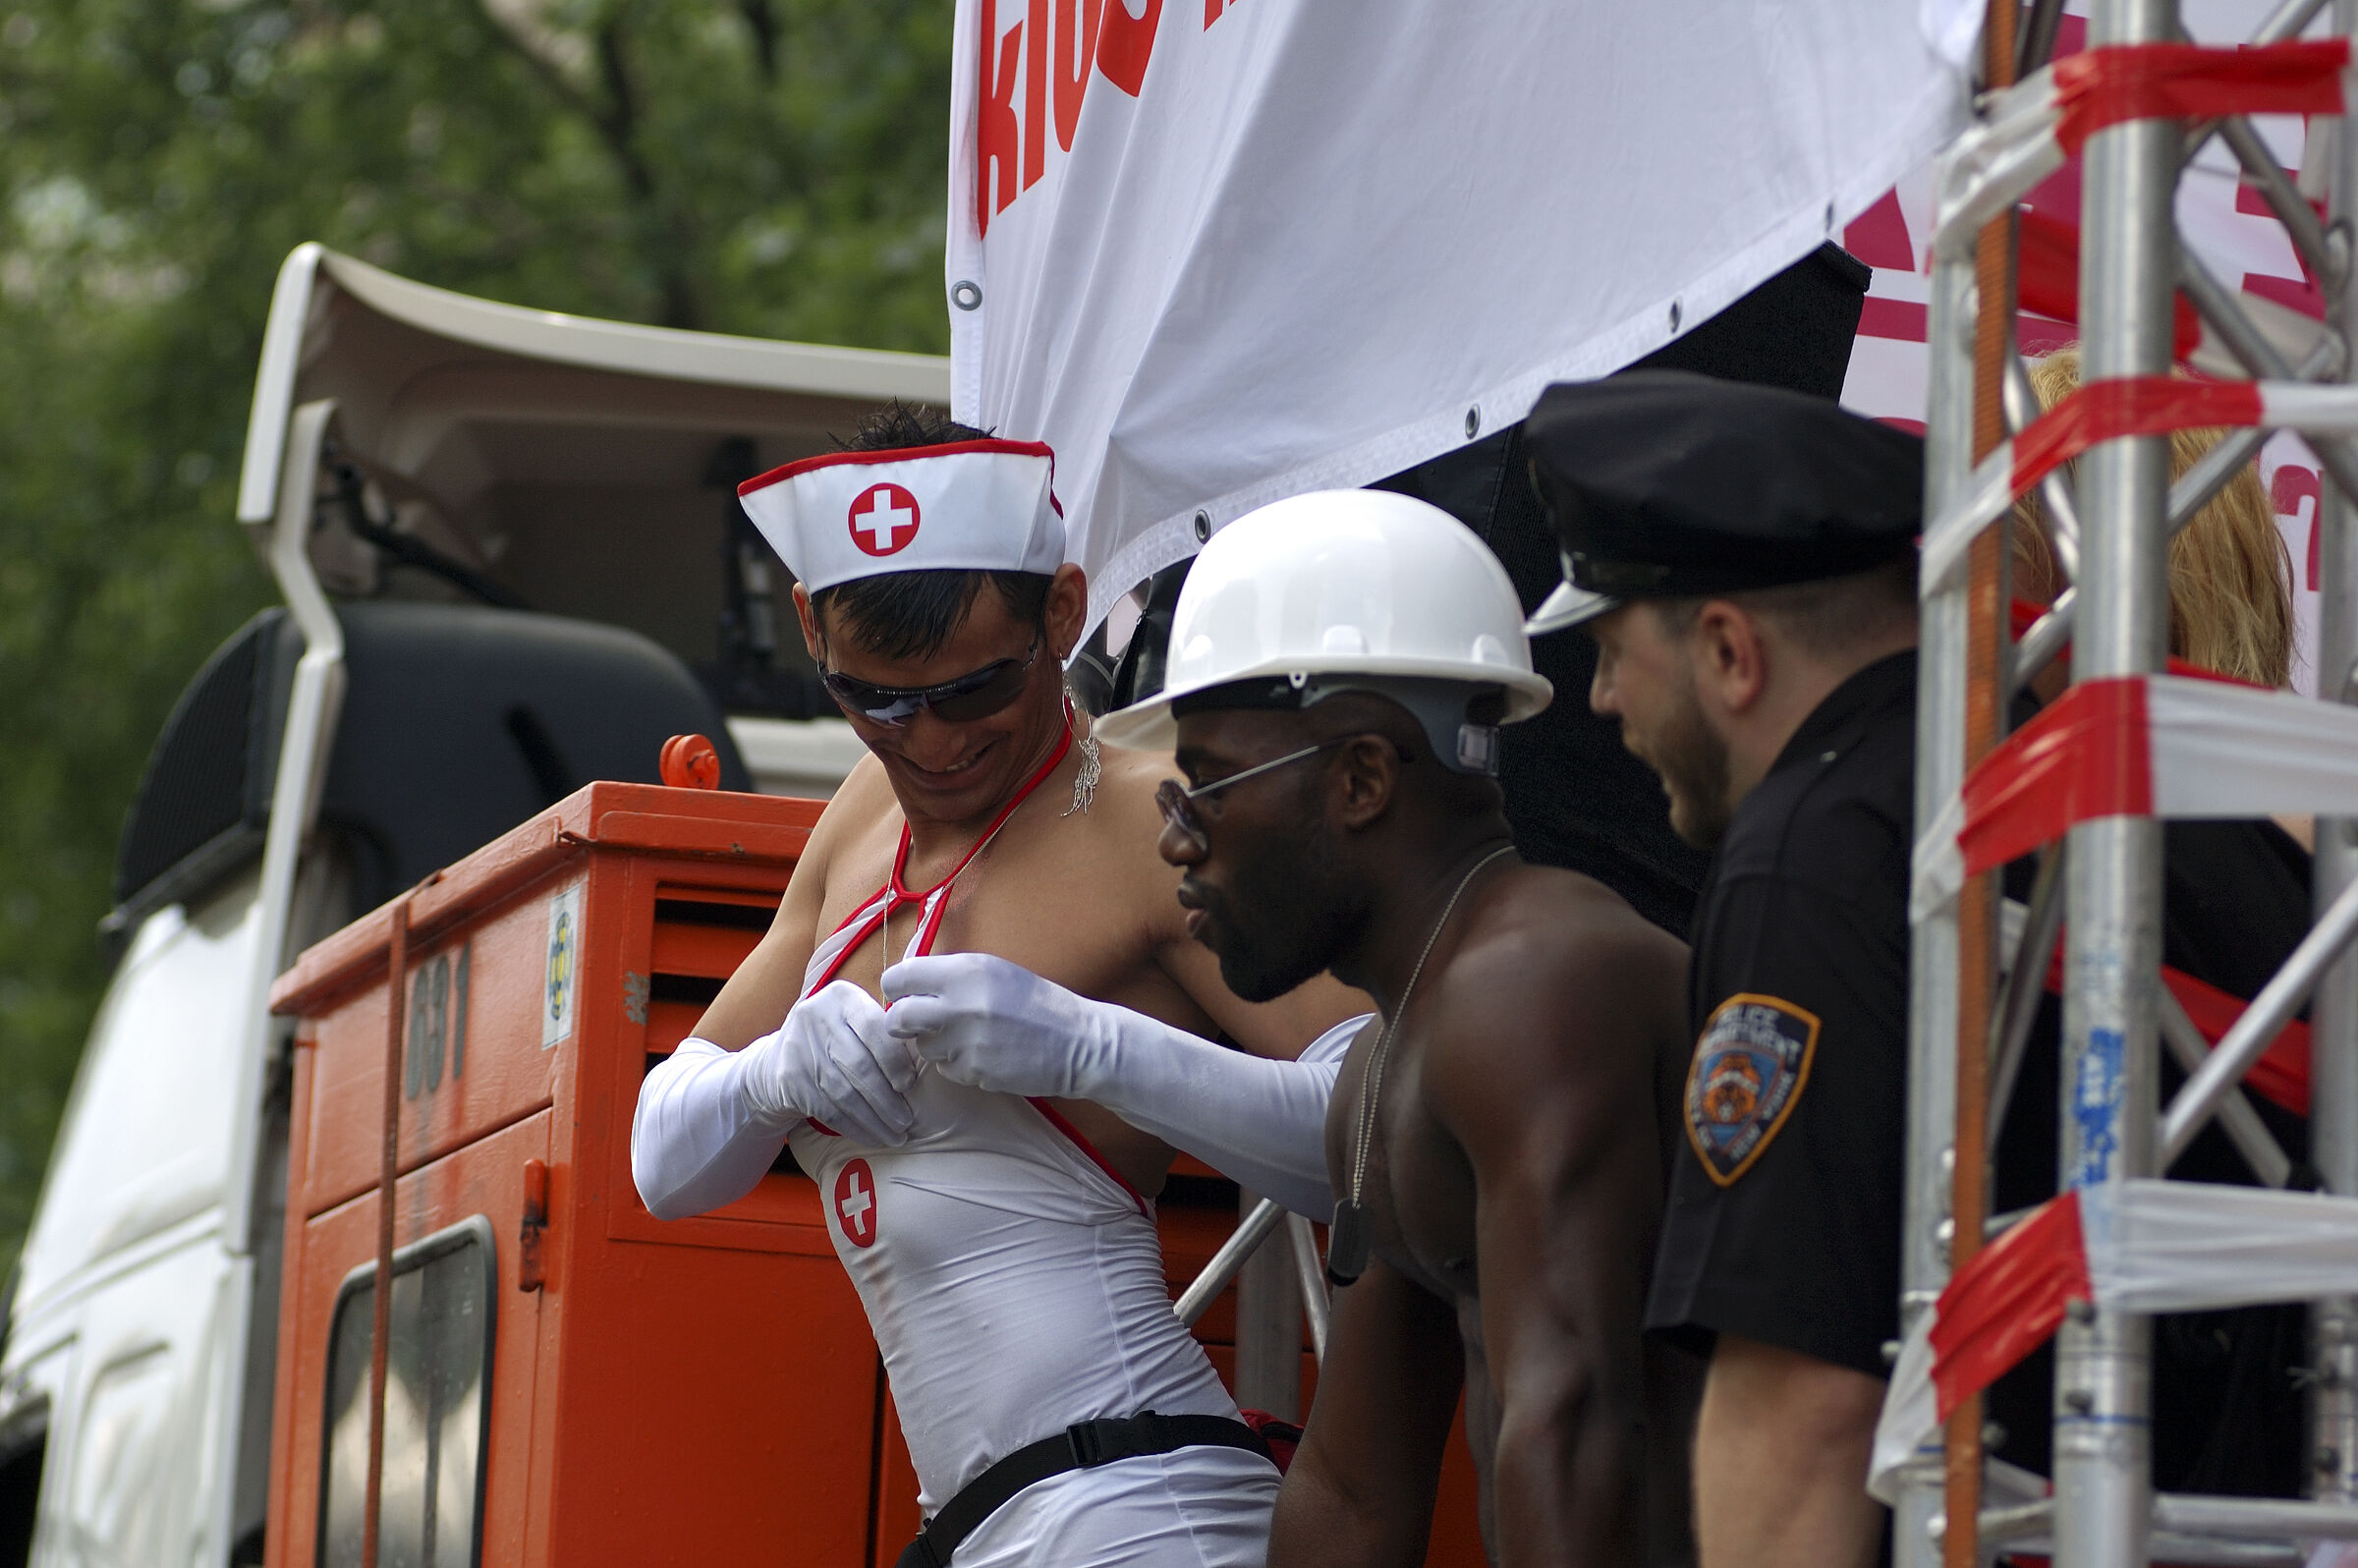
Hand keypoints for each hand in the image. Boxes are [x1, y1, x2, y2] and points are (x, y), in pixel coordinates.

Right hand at [739, 981, 918, 1145]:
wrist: (779, 1059)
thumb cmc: (837, 1041)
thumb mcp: (856, 1023)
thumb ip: (885, 1034)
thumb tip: (929, 1061)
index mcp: (841, 997)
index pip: (873, 1027)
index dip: (895, 1060)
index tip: (910, 1085)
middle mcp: (816, 1016)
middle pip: (859, 1065)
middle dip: (887, 1099)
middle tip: (907, 1121)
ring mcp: (799, 1048)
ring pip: (844, 1093)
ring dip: (874, 1119)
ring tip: (896, 1135)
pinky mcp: (789, 1079)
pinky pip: (829, 1109)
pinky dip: (854, 1127)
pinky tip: (872, 1137)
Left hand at [882, 952, 1117, 1099]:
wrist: (1078, 1042)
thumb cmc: (1037, 1004)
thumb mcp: (996, 971)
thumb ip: (952, 975)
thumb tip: (910, 984)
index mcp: (966, 970)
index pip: (899, 976)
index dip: (898, 988)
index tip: (906, 995)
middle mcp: (960, 1003)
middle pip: (899, 1017)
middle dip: (902, 1023)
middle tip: (915, 1024)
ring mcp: (966, 1041)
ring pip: (922, 1047)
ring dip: (936, 1045)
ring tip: (968, 1037)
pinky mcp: (973, 1071)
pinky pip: (946, 1068)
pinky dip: (958, 1064)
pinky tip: (985, 1054)